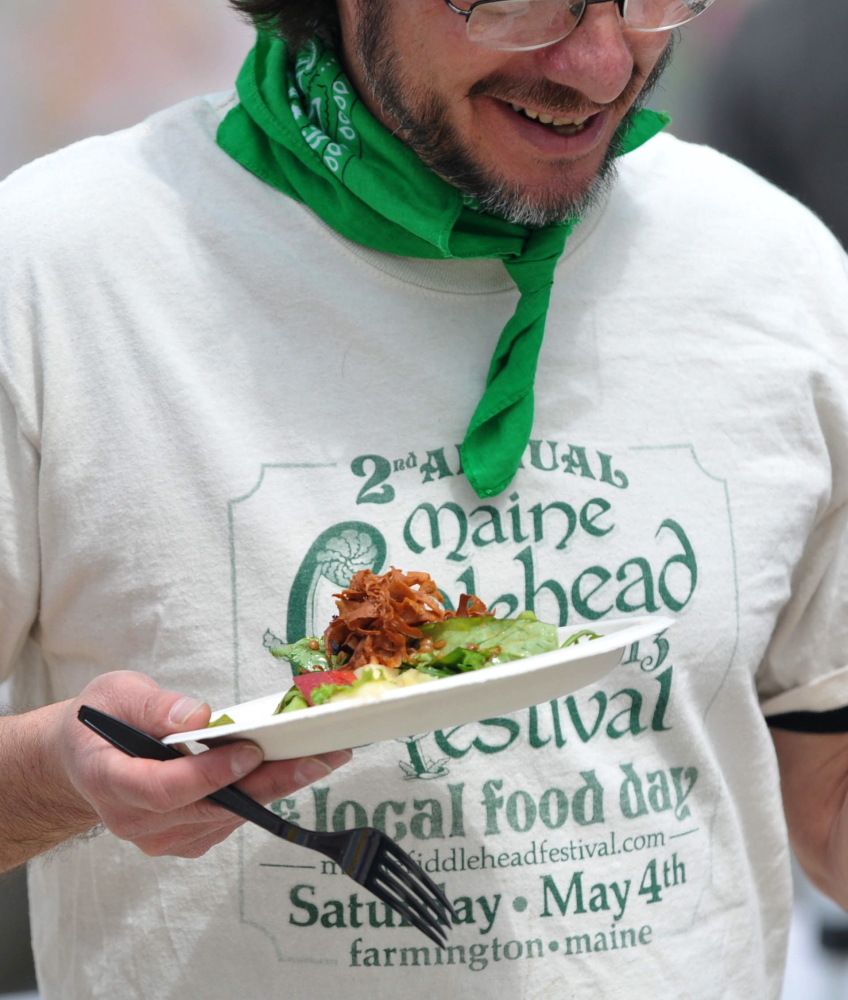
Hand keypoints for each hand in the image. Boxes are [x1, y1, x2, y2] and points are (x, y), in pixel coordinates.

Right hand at [53, 670, 350, 859]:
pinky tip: (296, 769)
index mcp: (108, 781)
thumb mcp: (117, 694)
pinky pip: (231, 820)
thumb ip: (152, 706)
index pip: (162, 789)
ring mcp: (162, 836)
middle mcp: (134, 821)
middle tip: (319, 758)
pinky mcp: (187, 838)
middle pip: (210, 808)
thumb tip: (197, 715)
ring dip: (277, 788)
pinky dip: (264, 794)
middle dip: (269, 783)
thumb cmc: (102, 721)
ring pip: (229, 816)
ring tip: (324, 758)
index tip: (250, 751)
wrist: (86, 758)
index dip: (209, 774)